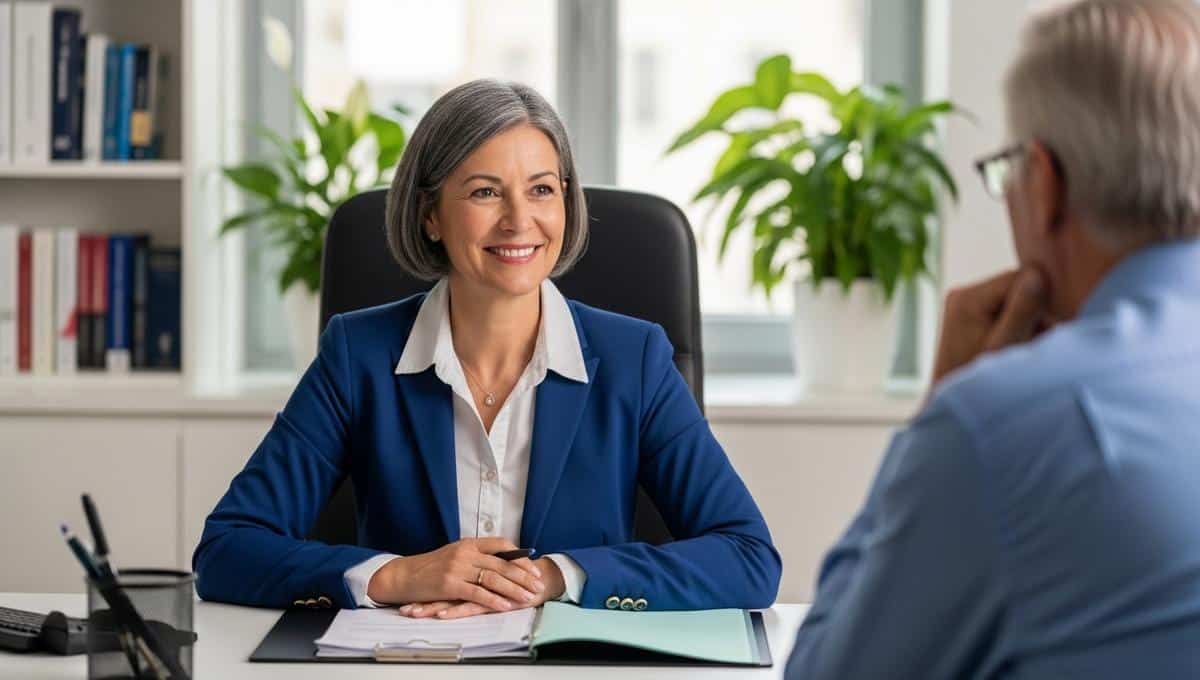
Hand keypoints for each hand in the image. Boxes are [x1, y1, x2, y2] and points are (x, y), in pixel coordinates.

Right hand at [399, 556, 565, 619]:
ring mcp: (457, 568)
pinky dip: (493, 600)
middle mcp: (465, 552)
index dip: (520, 557)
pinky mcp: (450, 584)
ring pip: (493, 578)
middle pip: (502, 563)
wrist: (405, 575)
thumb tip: (503, 561)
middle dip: (523, 576)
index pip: (502, 545)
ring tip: (527, 598)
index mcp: (469, 543)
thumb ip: (477, 556)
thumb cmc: (431, 567)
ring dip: (513, 589)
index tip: (533, 568)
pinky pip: (477, 593)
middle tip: (538, 586)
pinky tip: (505, 606)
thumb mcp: (456, 554)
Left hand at [931, 267, 1048, 385]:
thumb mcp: (1006, 347)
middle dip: (1033, 313)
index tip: (1037, 332)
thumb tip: (1037, 273)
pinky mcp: (969, 314)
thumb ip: (1022, 311)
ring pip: (1016, 299)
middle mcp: (962, 294)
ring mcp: (964, 303)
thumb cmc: (979, 384)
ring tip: (1018, 351)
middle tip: (1026, 345)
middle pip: (1019, 286)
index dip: (1040, 302)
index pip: (1023, 276)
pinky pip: (1005, 309)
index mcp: (968, 298)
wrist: (952, 411)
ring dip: (1027, 322)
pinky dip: (1016, 327)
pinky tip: (1012, 349)